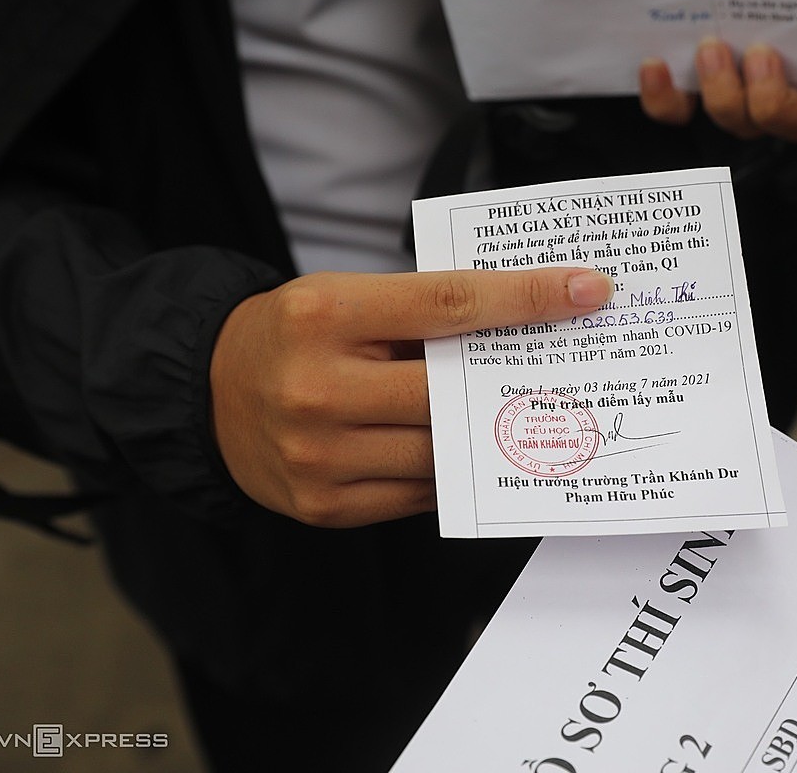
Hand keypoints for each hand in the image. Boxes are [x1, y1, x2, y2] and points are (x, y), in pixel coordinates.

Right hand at [210, 268, 612, 526]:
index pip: (451, 303)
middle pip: (450, 391)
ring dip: (484, 435)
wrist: (208, 394)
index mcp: (326, 315)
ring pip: (441, 451)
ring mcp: (318, 455)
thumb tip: (519, 326)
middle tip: (568, 372)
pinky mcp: (324, 505)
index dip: (528, 297)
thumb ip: (419, 312)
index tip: (587, 291)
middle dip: (511, 381)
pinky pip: (418, 494)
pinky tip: (460, 452)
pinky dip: (449, 473)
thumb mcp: (343, 298)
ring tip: (516, 414)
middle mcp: (317, 388)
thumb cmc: (293, 335)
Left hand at [639, 38, 796, 141]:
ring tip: (711, 49)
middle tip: (762, 54)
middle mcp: (783, 87)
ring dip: (724, 94)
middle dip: (775, 98)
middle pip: (790, 121)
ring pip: (735, 118)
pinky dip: (664, 97)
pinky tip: (654, 66)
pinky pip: (675, 111)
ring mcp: (735, 93)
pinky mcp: (688, 90)